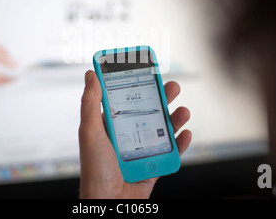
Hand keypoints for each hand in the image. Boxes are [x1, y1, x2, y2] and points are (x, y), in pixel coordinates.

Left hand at [79, 70, 191, 198]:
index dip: (138, 85)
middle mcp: (127, 136)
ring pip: (163, 130)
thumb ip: (90, 103)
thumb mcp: (90, 132)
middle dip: (162, 98)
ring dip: (176, 119)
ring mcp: (142, 151)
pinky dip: (181, 143)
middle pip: (149, 111)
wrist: (108, 204)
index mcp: (111, 126)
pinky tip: (186, 134)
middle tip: (172, 87)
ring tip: (183, 111)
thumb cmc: (95, 171)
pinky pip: (171, 152)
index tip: (148, 71)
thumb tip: (90, 75)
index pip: (126, 99)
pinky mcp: (154, 166)